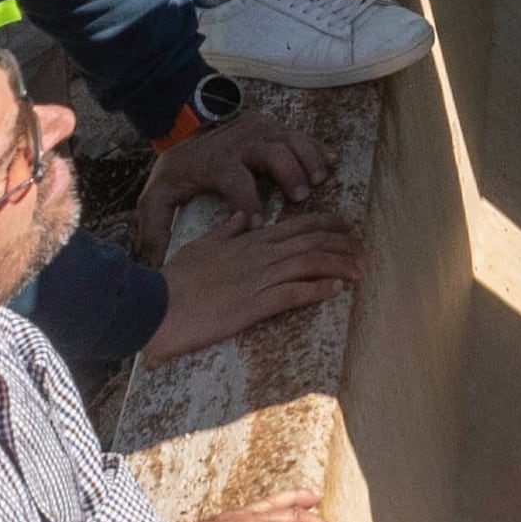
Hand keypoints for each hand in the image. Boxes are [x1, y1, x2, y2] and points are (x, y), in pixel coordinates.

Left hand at [140, 108, 329, 250]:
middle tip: (300, 197)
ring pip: (291, 139)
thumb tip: (160, 257)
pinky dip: (316, 148)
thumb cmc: (177, 173)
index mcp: (216, 162)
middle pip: (272, 152)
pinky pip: (300, 135)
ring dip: (308, 159)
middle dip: (289, 173)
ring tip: (319, 180)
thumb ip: (155, 227)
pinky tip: (329, 163)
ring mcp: (260, 131)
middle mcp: (241, 142)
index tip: (260, 225)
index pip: (236, 181)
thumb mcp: (156, 197)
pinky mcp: (273, 126)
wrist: (183, 130)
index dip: (249, 202)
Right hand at [144, 206, 367, 364]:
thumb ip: (224, 230)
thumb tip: (241, 216)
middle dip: (342, 245)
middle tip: (364, 249)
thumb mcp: (201, 246)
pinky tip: (335, 291)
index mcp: (248, 240)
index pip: (297, 226)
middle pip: (311, 243)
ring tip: (359, 270)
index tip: (347, 227)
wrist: (156, 305)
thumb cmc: (175, 279)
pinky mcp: (253, 305)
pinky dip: (317, 290)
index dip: (327, 225)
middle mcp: (259, 255)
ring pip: (308, 264)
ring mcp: (257, 279)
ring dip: (338, 266)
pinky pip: (293, 294)